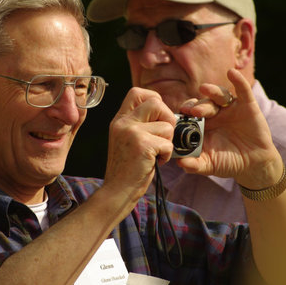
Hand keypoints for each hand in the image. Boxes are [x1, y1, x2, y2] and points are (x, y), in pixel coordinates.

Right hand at [103, 87, 175, 203]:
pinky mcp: (142, 145)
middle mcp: (123, 122)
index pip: (137, 93)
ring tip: (156, 154)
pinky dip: (167, 155)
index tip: (159, 116)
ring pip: (167, 126)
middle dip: (168, 119)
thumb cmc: (127, 169)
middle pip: (156, 103)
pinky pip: (168, 144)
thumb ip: (139, 124)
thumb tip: (164, 112)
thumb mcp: (126, 140)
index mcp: (119, 120)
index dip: (154, 99)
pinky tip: (156, 162)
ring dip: (168, 142)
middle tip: (163, 137)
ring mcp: (131, 132)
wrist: (117, 192)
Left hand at [175, 69, 282, 188]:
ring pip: (219, 95)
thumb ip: (195, 165)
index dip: (184, 112)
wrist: (253, 164)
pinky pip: (242, 90)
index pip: (190, 113)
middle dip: (197, 105)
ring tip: (205, 90)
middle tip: (192, 111)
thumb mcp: (210, 165)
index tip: (180, 116)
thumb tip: (179, 164)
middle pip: (203, 103)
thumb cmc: (228, 162)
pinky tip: (232, 73)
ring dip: (212, 91)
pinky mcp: (247, 105)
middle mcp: (215, 113)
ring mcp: (230, 108)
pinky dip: (238, 80)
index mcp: (202, 124)